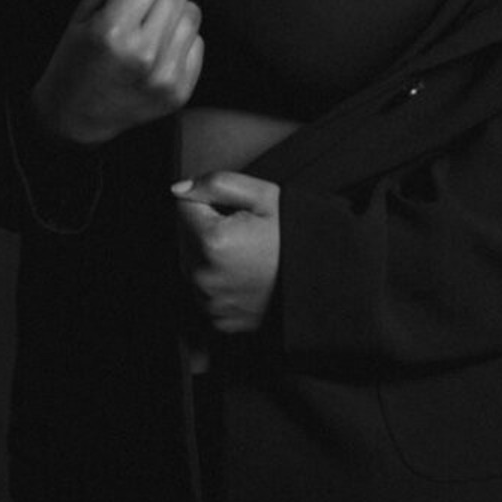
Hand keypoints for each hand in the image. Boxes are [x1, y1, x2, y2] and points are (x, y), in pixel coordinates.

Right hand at [31, 0, 203, 145]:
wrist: (76, 120)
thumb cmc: (74, 61)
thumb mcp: (80, 15)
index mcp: (112, 32)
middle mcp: (143, 55)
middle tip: (136, 14)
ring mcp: (165, 77)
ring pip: (194, 13)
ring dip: (173, 16)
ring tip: (147, 33)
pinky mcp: (180, 92)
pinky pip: (199, 43)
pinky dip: (181, 43)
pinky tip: (157, 54)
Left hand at [172, 172, 280, 334]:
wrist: (321, 281)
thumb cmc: (296, 237)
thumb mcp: (264, 196)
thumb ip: (217, 184)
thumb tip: (179, 189)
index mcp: (212, 241)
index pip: (184, 207)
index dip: (210, 203)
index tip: (235, 212)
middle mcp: (204, 276)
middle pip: (185, 236)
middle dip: (206, 228)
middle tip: (244, 232)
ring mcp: (210, 301)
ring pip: (192, 263)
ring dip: (208, 254)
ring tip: (245, 253)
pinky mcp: (218, 318)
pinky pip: (204, 290)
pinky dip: (217, 280)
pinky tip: (242, 274)